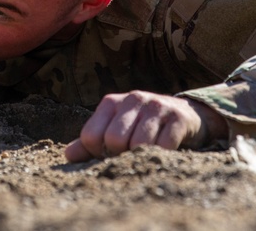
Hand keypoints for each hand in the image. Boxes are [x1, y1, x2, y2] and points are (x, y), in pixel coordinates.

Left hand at [64, 91, 227, 161]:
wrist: (188, 114)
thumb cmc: (144, 125)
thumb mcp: (116, 128)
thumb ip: (91, 142)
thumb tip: (67, 156)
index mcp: (112, 102)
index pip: (90, 135)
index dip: (98, 153)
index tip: (110, 154)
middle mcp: (133, 99)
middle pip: (113, 140)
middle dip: (120, 155)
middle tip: (130, 155)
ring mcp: (156, 106)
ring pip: (138, 144)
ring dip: (142, 156)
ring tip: (147, 153)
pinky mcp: (178, 118)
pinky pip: (164, 145)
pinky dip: (162, 155)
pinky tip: (165, 153)